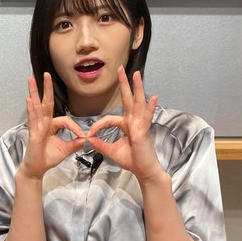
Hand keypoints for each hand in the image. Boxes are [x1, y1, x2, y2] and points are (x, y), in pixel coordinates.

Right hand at [20, 73, 84, 179]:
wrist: (37, 169)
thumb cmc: (47, 158)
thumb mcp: (66, 149)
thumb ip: (75, 143)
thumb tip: (85, 138)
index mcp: (51, 126)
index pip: (65, 120)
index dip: (75, 127)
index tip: (82, 136)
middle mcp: (43, 123)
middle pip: (46, 103)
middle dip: (46, 88)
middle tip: (46, 74)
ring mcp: (36, 127)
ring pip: (37, 107)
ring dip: (35, 92)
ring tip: (31, 80)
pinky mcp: (33, 133)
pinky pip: (32, 119)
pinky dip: (31, 109)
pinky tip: (29, 100)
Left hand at [86, 67, 163, 182]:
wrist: (144, 171)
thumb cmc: (132, 161)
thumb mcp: (112, 151)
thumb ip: (100, 144)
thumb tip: (89, 138)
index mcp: (127, 125)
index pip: (111, 118)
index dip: (99, 125)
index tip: (90, 134)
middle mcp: (134, 122)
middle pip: (128, 99)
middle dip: (124, 84)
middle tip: (121, 69)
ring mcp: (140, 125)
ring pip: (138, 103)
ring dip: (138, 88)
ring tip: (137, 75)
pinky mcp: (143, 132)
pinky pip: (146, 118)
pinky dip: (149, 108)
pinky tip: (153, 98)